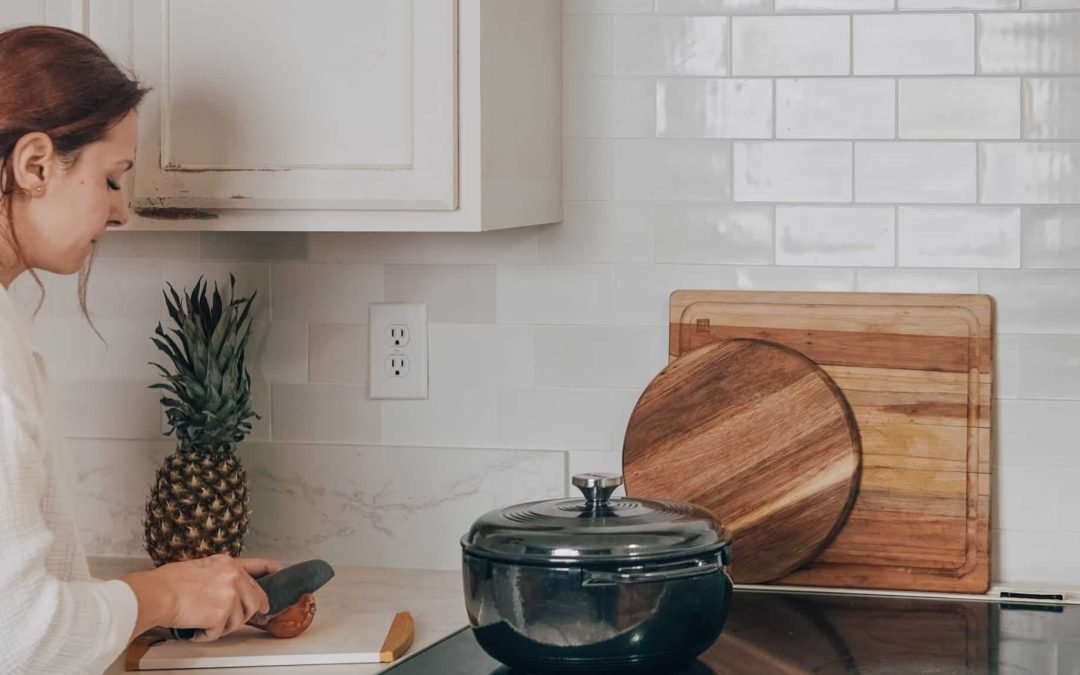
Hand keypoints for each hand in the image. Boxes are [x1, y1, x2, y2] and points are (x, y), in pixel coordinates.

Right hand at [123, 554, 284, 642]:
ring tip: (203, 621)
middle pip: (255, 600)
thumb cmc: (168, 581)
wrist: (157, 593)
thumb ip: (218, 574)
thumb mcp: (200, 566)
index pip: (259, 565)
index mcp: (228, 563)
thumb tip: (223, 587)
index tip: (281, 573)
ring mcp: (231, 595)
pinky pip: (220, 632)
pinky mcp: (223, 614)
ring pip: (239, 619)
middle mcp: (235, 577)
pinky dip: (207, 634)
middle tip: (231, 619)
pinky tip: (196, 628)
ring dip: (222, 625)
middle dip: (245, 613)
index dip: (272, 571)